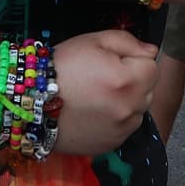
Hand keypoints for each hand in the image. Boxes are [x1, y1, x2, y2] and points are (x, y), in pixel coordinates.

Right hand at [52, 30, 159, 155]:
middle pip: (148, 90)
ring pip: (138, 110)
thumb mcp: (93, 41)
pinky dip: (116, 119)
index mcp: (128, 80)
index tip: (113, 61)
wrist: (32, 103)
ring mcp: (122, 130)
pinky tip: (94, 112)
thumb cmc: (61, 66)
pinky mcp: (111, 144)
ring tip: (98, 96)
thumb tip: (151, 51)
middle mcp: (130, 108)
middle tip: (104, 78)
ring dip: (127, 102)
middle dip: (133, 81)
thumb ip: (128, 42)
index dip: (134, 60)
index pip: (152, 67)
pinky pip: (125, 128)